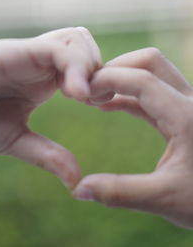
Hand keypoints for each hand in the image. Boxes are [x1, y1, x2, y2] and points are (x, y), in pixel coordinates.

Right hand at [0, 27, 100, 188]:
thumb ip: (46, 155)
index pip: (87, 62)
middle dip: (99, 70)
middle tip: (90, 99)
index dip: (101, 80)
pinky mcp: (20, 50)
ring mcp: (32, 52)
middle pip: (86, 44)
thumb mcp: (15, 139)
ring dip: (87, 66)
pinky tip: (72, 93)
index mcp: (47, 77)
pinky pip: (59, 48)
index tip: (98, 105)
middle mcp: (43, 60)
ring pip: (78, 38)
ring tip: (78, 95)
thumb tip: (76, 180)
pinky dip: (74, 68)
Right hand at [73, 47, 192, 228]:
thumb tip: (80, 189)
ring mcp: (187, 105)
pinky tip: (108, 104)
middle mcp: (191, 102)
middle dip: (116, 68)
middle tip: (90, 88)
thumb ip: (121, 193)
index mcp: (187, 117)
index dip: (108, 79)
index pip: (143, 80)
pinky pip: (152, 93)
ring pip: (152, 73)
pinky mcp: (182, 113)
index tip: (82, 92)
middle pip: (150, 62)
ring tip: (94, 95)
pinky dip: (128, 94)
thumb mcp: (166, 200)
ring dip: (121, 79)